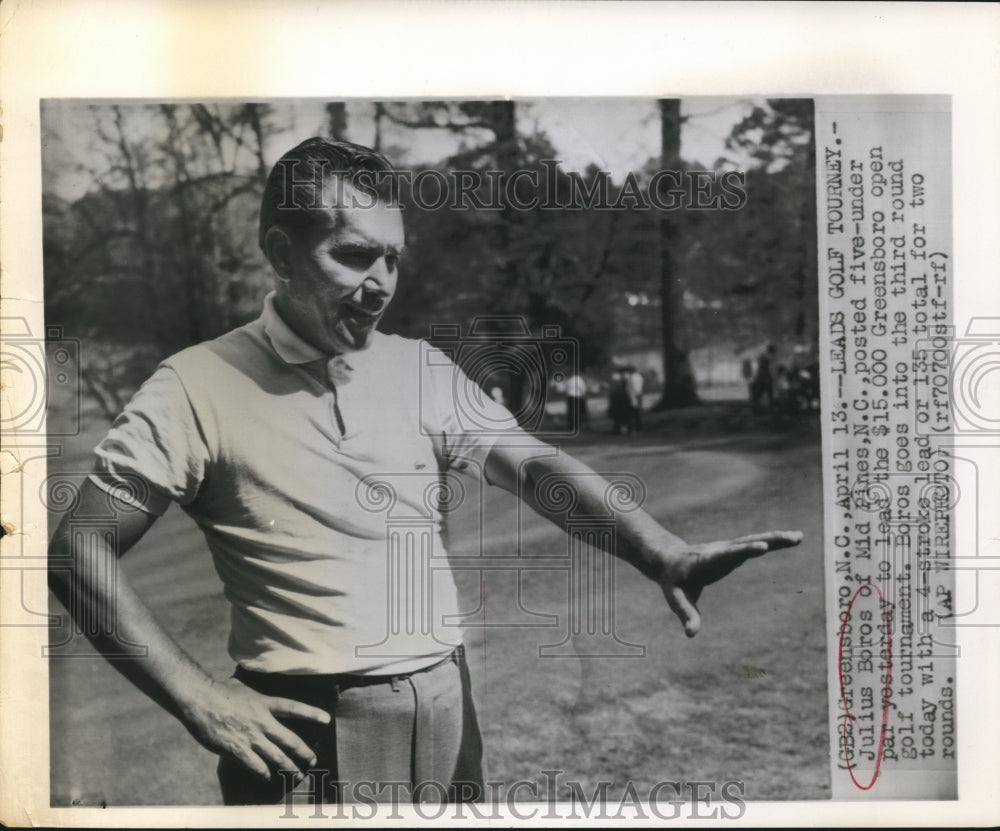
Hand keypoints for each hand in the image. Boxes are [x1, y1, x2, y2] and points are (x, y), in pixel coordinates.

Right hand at [182, 676, 331, 779]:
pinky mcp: (237, 749)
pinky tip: (269, 779)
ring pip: (277, 757)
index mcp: (265, 703)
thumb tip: (262, 680)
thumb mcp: (245, 685)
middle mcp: (262, 721)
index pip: (295, 708)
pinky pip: (256, 766)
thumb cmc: (220, 691)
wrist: (200, 700)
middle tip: (313, 760)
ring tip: (297, 776)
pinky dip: (265, 774)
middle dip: (305, 753)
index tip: (327, 720)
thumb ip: (257, 691)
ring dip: (289, 768)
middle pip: (290, 740)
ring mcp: (251, 737)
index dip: (312, 714)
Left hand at [657, 530, 802, 637]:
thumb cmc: (673, 581)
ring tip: (799, 537)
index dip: (744, 551)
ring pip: (755, 540)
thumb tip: (691, 634)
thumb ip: (686, 614)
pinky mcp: (735, 549)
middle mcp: (720, 550)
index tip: (762, 547)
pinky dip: (774, 541)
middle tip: (792, 538)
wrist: (670, 559)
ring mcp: (729, 548)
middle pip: (746, 543)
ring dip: (777, 538)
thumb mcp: (676, 599)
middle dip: (769, 540)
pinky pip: (756, 544)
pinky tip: (792, 539)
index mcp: (706, 561)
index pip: (726, 555)